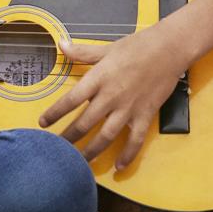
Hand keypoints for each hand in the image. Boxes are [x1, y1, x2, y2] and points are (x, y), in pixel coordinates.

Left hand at [37, 24, 193, 171]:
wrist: (169, 48)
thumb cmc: (138, 45)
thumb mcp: (106, 47)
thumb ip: (82, 52)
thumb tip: (60, 45)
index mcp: (99, 78)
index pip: (71, 99)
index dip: (55, 113)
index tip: (43, 124)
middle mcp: (111, 96)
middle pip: (85, 123)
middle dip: (68, 139)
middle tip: (56, 151)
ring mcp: (129, 108)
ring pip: (106, 136)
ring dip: (92, 152)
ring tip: (80, 163)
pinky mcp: (145, 115)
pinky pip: (135, 140)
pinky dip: (128, 155)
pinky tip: (119, 166)